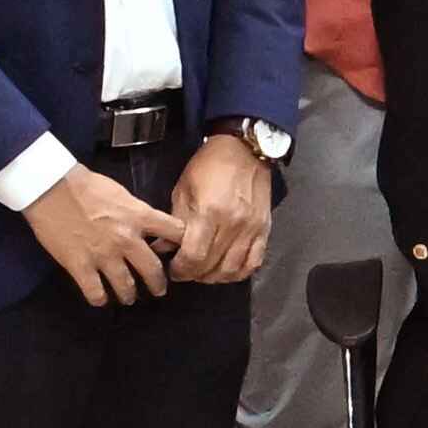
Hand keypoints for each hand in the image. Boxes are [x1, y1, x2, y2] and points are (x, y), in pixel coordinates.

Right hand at [24, 168, 186, 305]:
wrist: (50, 187)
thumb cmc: (86, 185)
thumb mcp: (122, 194)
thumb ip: (138, 213)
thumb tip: (148, 227)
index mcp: (140, 217)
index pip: (176, 234)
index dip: (184, 245)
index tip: (182, 255)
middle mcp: (127, 240)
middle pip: (154, 270)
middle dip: (158, 284)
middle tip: (159, 290)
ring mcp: (104, 255)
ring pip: (126, 286)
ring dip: (129, 295)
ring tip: (129, 298)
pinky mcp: (80, 266)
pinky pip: (96, 292)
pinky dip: (100, 299)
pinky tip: (101, 299)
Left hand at [169, 136, 278, 284]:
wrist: (244, 150)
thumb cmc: (209, 166)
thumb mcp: (183, 189)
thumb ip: (175, 221)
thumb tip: (162, 247)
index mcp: (209, 212)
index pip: (194, 256)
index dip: (181, 269)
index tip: (173, 269)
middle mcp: (233, 224)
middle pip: (212, 266)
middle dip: (194, 274)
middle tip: (185, 271)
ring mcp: (252, 229)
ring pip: (233, 270)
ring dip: (215, 277)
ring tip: (204, 272)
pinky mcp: (264, 230)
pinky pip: (254, 262)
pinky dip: (239, 272)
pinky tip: (227, 270)